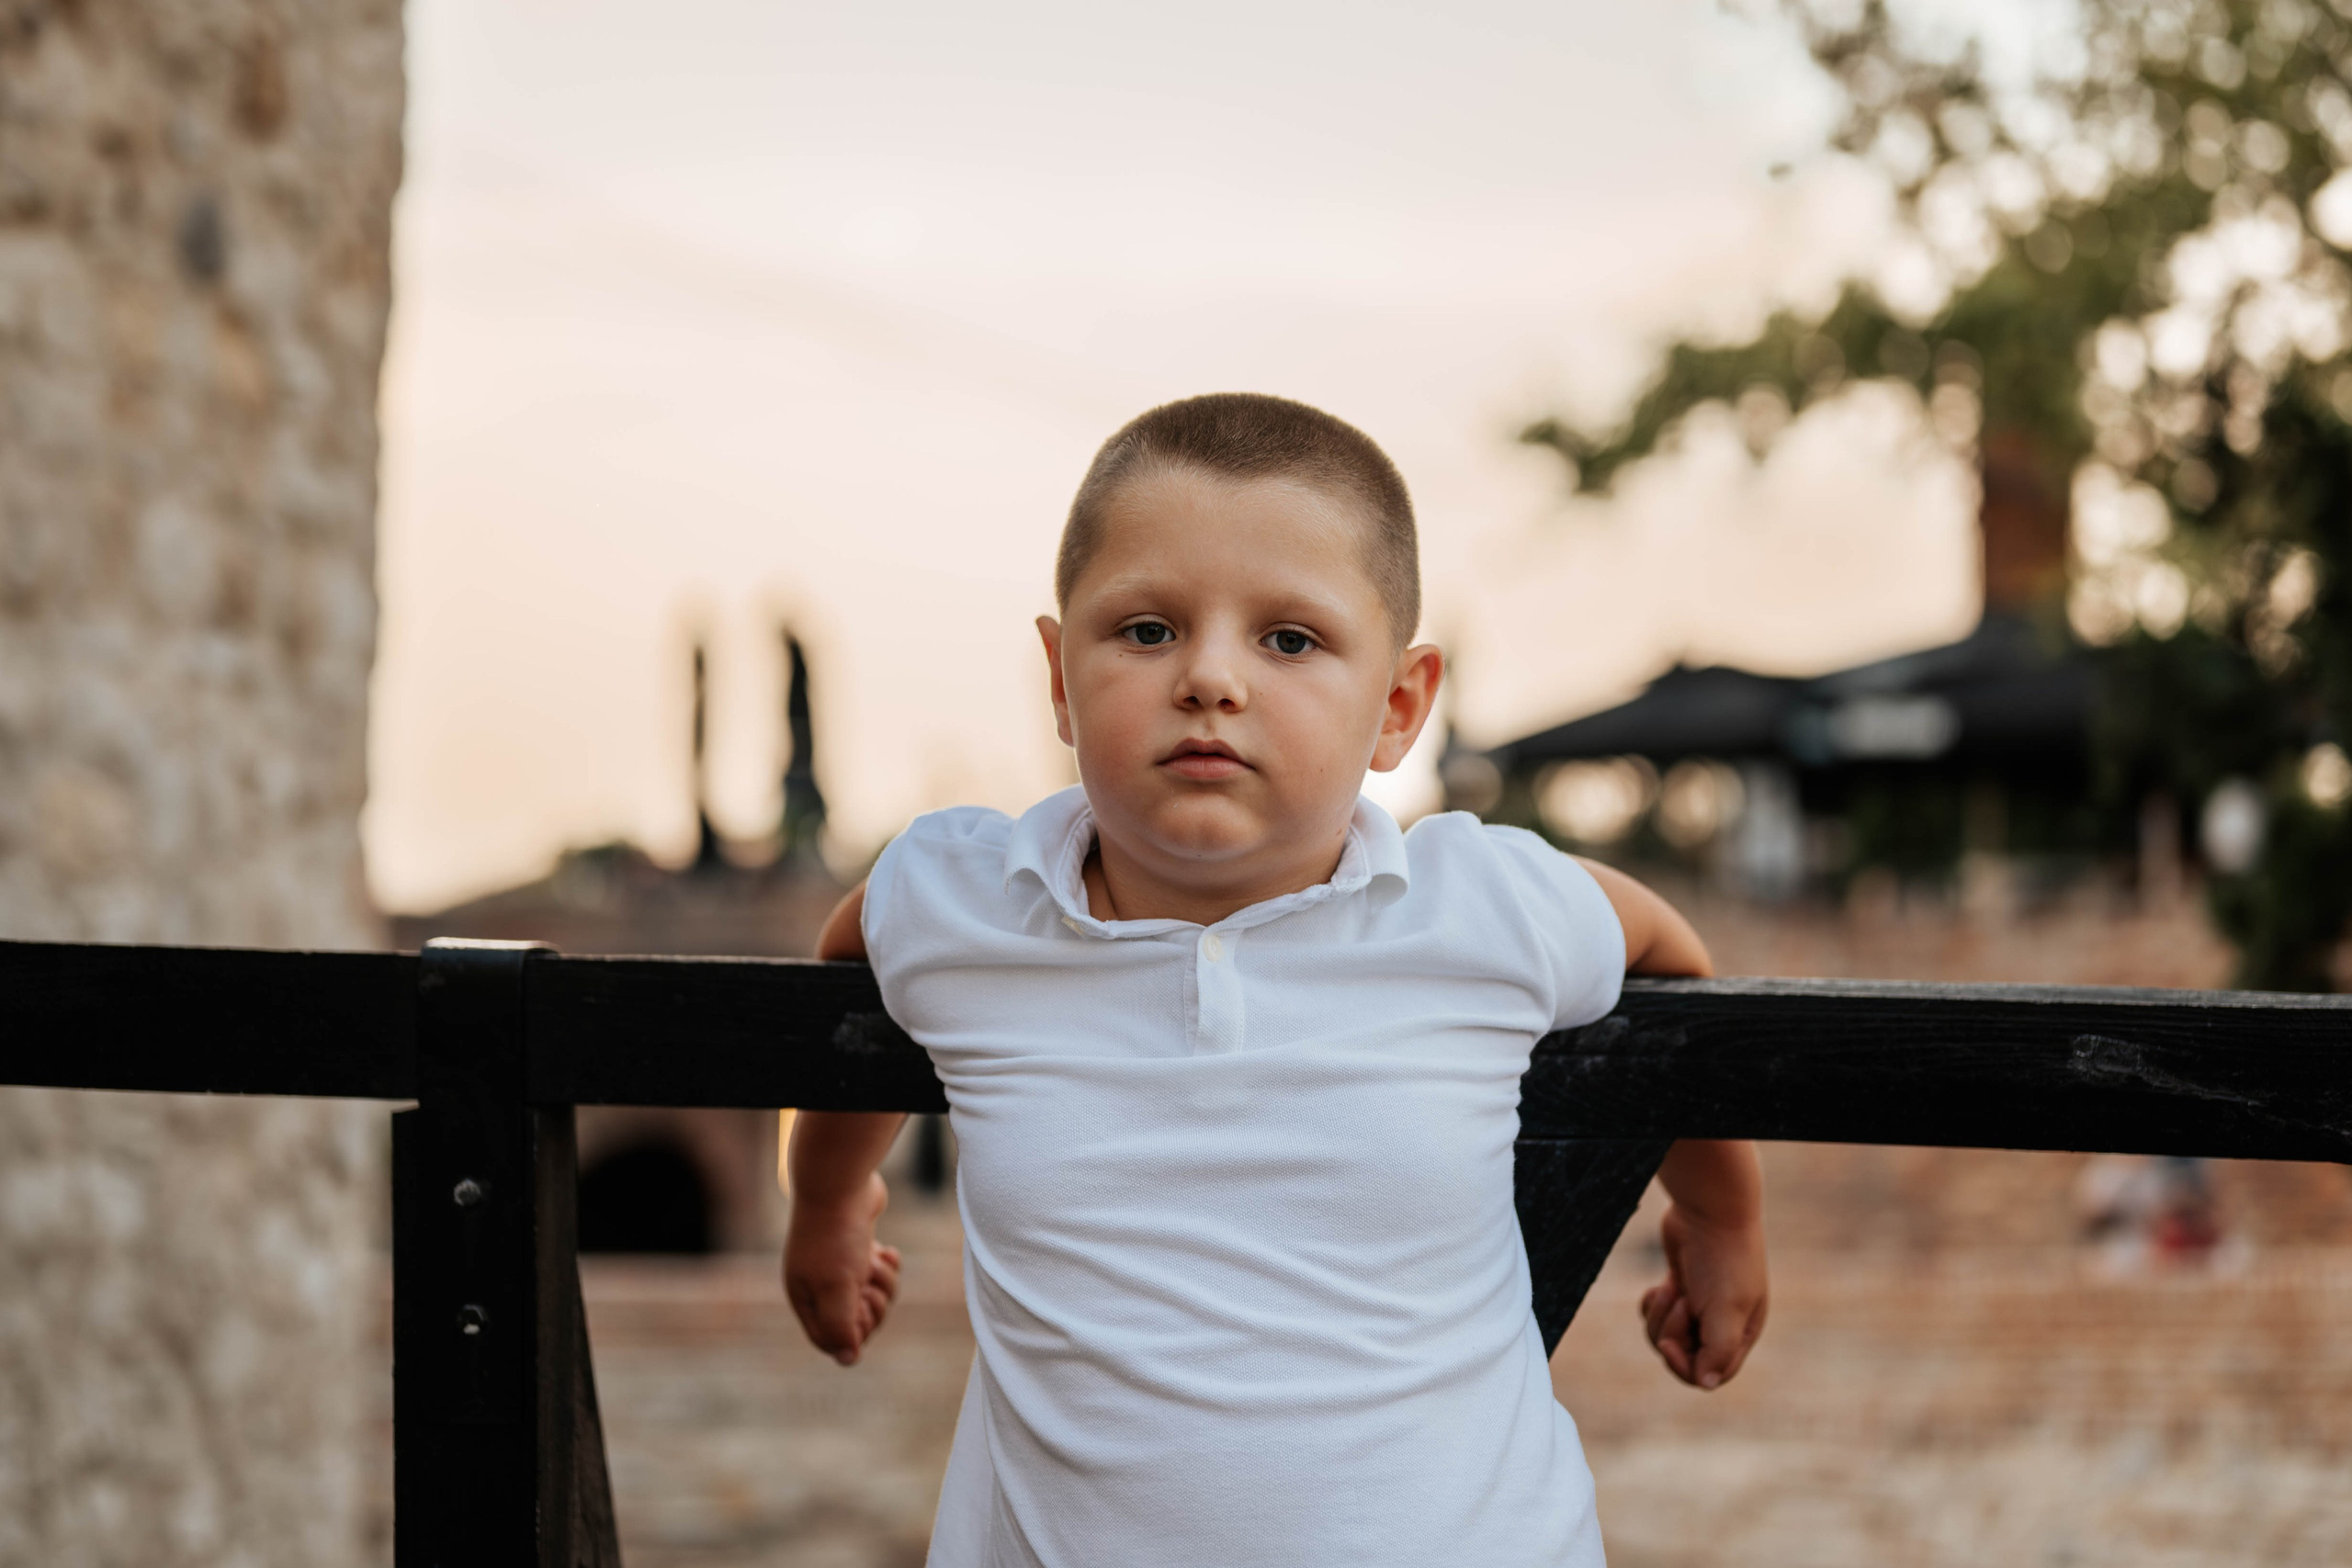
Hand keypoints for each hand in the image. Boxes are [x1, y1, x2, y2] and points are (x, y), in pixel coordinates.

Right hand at [783, 1170, 901, 1365]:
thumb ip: (840, 1326)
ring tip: (876, 1261)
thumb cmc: (837, 1237)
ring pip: (872, 1294)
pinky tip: (886, 1251)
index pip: (829, 1339)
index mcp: (804, 1297)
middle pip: (855, 1319)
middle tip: (869, 1284)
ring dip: (883, 1282)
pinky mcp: (859, 1245)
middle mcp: (818, 1283)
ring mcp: (839, 1264)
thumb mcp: (837, 1288)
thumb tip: (849, 1359)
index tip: (862, 1311)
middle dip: (873, 1306)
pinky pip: (880, 1271)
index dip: (852, 1333)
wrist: (842, 1181)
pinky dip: (887, 1264)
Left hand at [1639, 1200, 1767, 1389]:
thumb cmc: (1724, 1261)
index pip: (1709, 1374)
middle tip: (1677, 1301)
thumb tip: (1706, 1383)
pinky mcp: (1677, 1288)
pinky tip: (1660, 1285)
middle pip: (1683, 1355)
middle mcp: (1720, 1324)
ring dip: (1659, 1316)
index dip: (1683, 1366)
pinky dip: (1651, 1304)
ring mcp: (1698, 1306)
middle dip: (1669, 1333)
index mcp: (1740, 1334)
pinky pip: (1655, 1314)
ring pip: (1664, 1335)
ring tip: (1670, 1288)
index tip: (1669, 1344)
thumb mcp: (1727, 1310)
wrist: (1709, 1211)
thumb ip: (1719, 1350)